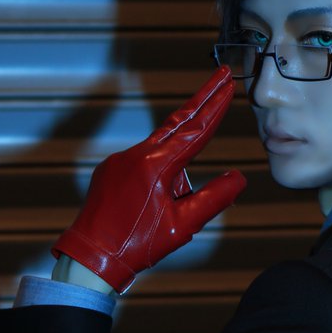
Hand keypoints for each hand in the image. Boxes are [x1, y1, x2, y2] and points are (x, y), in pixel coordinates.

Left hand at [52, 67, 244, 292]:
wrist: (92, 257)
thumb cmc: (138, 244)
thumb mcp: (184, 225)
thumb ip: (214, 199)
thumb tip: (239, 177)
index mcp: (156, 165)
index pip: (196, 130)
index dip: (216, 106)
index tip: (229, 85)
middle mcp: (136, 154)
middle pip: (178, 121)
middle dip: (202, 99)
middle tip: (222, 75)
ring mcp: (119, 160)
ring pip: (159, 154)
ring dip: (174, 174)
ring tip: (162, 216)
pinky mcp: (110, 170)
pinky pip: (140, 165)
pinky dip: (154, 178)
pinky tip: (148, 209)